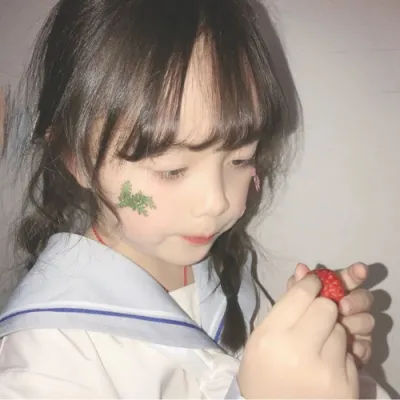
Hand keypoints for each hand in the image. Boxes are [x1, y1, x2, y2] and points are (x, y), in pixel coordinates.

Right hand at [239, 274, 357, 398]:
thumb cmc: (262, 372)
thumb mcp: (262, 336)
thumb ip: (284, 304)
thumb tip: (303, 268)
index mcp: (272, 335)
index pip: (302, 293)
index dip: (311, 283)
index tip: (313, 285)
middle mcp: (299, 349)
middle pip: (327, 307)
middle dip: (323, 308)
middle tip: (314, 321)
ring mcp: (326, 370)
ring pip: (342, 330)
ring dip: (333, 334)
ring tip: (318, 349)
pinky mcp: (345, 387)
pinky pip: (352, 354)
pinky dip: (341, 357)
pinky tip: (326, 368)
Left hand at [288, 263, 373, 364]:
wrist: (291, 357)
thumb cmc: (292, 324)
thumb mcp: (291, 304)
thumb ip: (298, 287)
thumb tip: (301, 268)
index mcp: (333, 292)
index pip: (347, 278)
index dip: (354, 272)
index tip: (359, 270)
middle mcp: (348, 307)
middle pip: (364, 298)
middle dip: (356, 300)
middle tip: (344, 307)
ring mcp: (355, 328)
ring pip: (367, 320)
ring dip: (356, 322)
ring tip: (342, 327)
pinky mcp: (359, 350)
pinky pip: (366, 346)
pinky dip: (359, 345)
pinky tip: (349, 347)